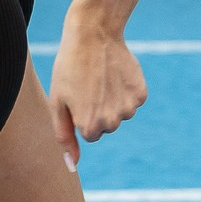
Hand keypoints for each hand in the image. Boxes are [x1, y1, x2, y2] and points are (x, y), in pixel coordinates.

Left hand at [46, 12, 147, 173]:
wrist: (93, 34)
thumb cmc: (68, 68)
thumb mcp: (58, 103)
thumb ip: (64, 138)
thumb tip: (72, 167)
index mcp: (90, 128)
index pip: (91, 134)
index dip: (82, 115)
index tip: (78, 97)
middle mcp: (113, 122)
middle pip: (108, 126)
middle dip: (98, 109)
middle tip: (89, 85)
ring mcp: (130, 109)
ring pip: (121, 113)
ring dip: (112, 99)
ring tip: (100, 77)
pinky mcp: (142, 94)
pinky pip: (134, 100)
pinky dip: (126, 89)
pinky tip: (115, 73)